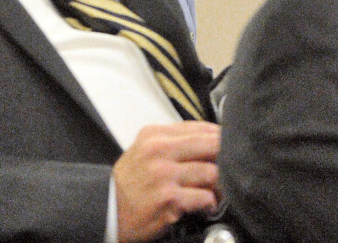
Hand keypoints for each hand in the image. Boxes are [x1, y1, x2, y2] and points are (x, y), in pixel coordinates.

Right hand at [113, 121, 220, 241]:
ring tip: (216, 190)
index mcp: (155, 135)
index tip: (228, 146)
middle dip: (226, 158)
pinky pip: (205, 197)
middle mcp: (159, 151)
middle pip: (211, 145)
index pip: (200, 127)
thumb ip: (173, 141)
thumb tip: (210, 140)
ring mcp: (164, 175)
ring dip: (219, 185)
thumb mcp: (144, 150)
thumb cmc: (129, 183)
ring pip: (212, 172)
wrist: (108, 209)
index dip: (220, 137)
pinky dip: (211, 203)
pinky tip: (206, 205)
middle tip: (230, 168)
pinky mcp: (169, 199)